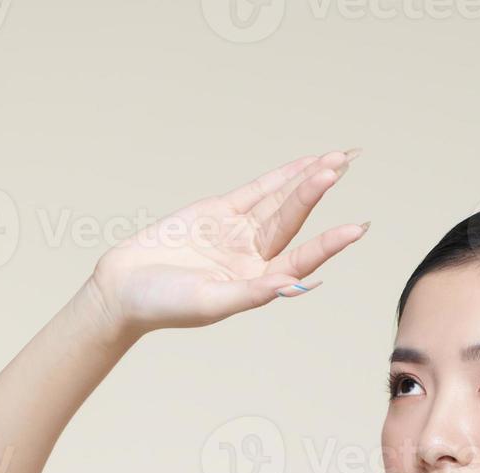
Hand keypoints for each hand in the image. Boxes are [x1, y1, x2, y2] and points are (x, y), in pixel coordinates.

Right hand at [85, 149, 366, 334]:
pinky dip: (280, 177)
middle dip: (318, 192)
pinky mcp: (219, 212)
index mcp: (260, 283)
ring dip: (306, 180)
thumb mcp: (210, 303)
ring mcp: (239, 233)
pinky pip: (256, 190)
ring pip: (279, 201)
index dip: (329, 243)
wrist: (122, 289)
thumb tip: (291, 285)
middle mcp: (256, 257)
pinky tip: (304, 165)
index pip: (302, 259)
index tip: (356, 228)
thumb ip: (251, 294)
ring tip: (337, 159)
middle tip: (345, 164)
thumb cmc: (165, 305)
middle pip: (294, 221)